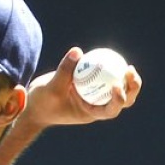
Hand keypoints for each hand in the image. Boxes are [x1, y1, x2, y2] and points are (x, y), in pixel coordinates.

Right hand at [22, 46, 141, 129]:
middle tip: (129, 71)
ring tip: (128, 66)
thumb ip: (64, 71)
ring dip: (125, 78)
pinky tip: (110, 56)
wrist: (33, 106)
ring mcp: (94, 96)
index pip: (111, 110)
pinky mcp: (90, 85)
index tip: (116, 85)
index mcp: (90, 113)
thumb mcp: (51, 88)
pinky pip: (103, 76)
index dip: (119, 99)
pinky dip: (108, 68)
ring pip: (117, 87)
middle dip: (132, 88)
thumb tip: (77, 51)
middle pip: (123, 100)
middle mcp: (96, 106)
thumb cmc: (41, 103)